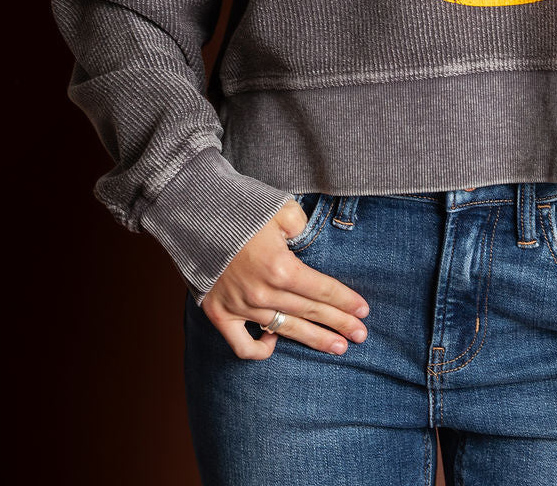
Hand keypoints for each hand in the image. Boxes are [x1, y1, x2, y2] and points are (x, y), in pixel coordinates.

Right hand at [201, 199, 370, 360]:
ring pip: (285, 330)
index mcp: (281, 267)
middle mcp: (263, 293)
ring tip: (337, 348)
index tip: (364, 311)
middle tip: (361, 336)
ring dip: (313, 339)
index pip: (322, 290)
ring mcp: (240, 307)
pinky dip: (260, 350)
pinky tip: (275, 344)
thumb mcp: (281, 207)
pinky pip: (243, 346)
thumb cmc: (240, 206)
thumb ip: (301, 226)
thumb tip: (307, 240)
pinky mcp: (219, 313)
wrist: (192, 212)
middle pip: (310, 312)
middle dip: (339, 324)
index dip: (346, 301)